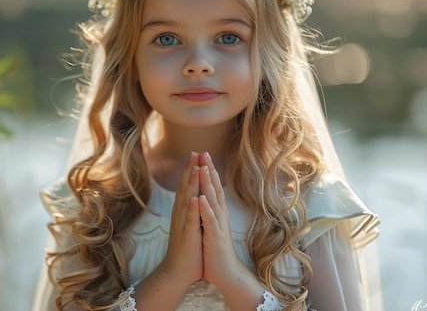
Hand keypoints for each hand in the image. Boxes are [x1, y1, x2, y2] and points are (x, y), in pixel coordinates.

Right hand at [160, 152, 203, 285]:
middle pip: (185, 186)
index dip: (191, 169)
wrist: (177, 271)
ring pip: (187, 199)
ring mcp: (183, 223)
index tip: (197, 153)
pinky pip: (189, 220)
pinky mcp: (187, 235)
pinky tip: (194, 198)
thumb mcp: (190, 224)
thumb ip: (191, 209)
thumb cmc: (186, 248)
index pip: (187, 185)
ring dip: (191, 183)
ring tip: (195, 167)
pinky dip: (192, 209)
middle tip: (196, 151)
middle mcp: (181, 213)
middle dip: (191, 169)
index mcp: (183, 210)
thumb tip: (195, 195)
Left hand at [197, 152, 246, 287]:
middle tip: (204, 152)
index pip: (214, 187)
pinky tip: (200, 198)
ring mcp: (218, 225)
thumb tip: (207, 197)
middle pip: (215, 188)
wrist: (226, 274)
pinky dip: (205, 209)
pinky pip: (209, 221)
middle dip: (209, 170)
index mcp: (217, 213)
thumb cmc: (217, 250)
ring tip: (203, 167)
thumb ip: (211, 212)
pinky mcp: (215, 237)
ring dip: (208, 184)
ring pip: (213, 201)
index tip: (203, 155)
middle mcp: (220, 215)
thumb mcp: (213, 227)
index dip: (209, 171)